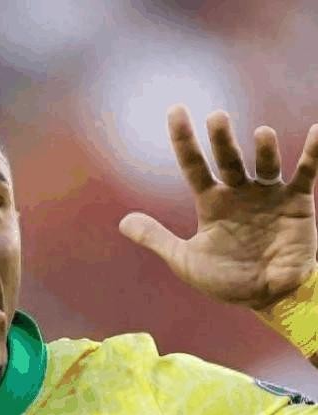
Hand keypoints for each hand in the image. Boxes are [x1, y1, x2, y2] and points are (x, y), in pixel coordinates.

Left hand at [119, 105, 317, 309]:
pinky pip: (306, 174)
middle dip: (222, 140)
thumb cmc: (226, 280)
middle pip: (228, 160)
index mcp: (211, 203)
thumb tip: (122, 223)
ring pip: (265, 165)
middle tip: (217, 118)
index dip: (184, 140)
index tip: (176, 109)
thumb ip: (156, 238)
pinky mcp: (297, 203)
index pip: (193, 165)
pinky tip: (317, 132)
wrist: (267, 299)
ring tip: (261, 133)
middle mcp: (239, 193)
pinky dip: (313, 153)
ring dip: (264, 149)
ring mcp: (268, 196)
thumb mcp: (185, 260)